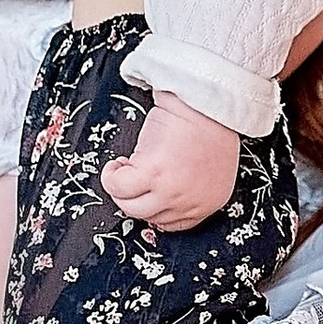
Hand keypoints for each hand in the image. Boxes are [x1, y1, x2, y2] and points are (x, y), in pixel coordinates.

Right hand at [104, 91, 242, 231]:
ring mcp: (170, 191)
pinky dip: (111, 176)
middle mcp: (191, 201)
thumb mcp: (210, 166)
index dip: (154, 209)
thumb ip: (191, 185)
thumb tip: (164, 191)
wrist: (205, 99)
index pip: (176, 223)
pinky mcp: (152, 173)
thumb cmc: (210, 122)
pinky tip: (118, 163)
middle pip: (149, 216)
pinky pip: (119, 187)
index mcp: (210, 200)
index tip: (146, 196)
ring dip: (120, 188)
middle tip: (132, 177)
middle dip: (135, 197)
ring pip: (130, 206)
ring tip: (123, 169)